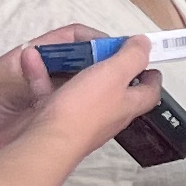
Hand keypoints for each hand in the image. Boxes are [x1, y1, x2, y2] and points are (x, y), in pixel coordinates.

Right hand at [33, 40, 167, 150]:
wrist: (46, 140)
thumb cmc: (82, 113)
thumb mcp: (114, 74)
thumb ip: (132, 57)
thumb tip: (144, 45)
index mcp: (127, 105)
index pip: (150, 92)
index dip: (151, 76)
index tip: (148, 63)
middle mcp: (108, 116)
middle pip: (117, 92)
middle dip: (114, 72)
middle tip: (106, 55)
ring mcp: (83, 120)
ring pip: (84, 93)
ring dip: (77, 73)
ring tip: (71, 58)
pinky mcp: (58, 121)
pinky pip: (54, 95)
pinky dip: (44, 78)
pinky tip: (35, 65)